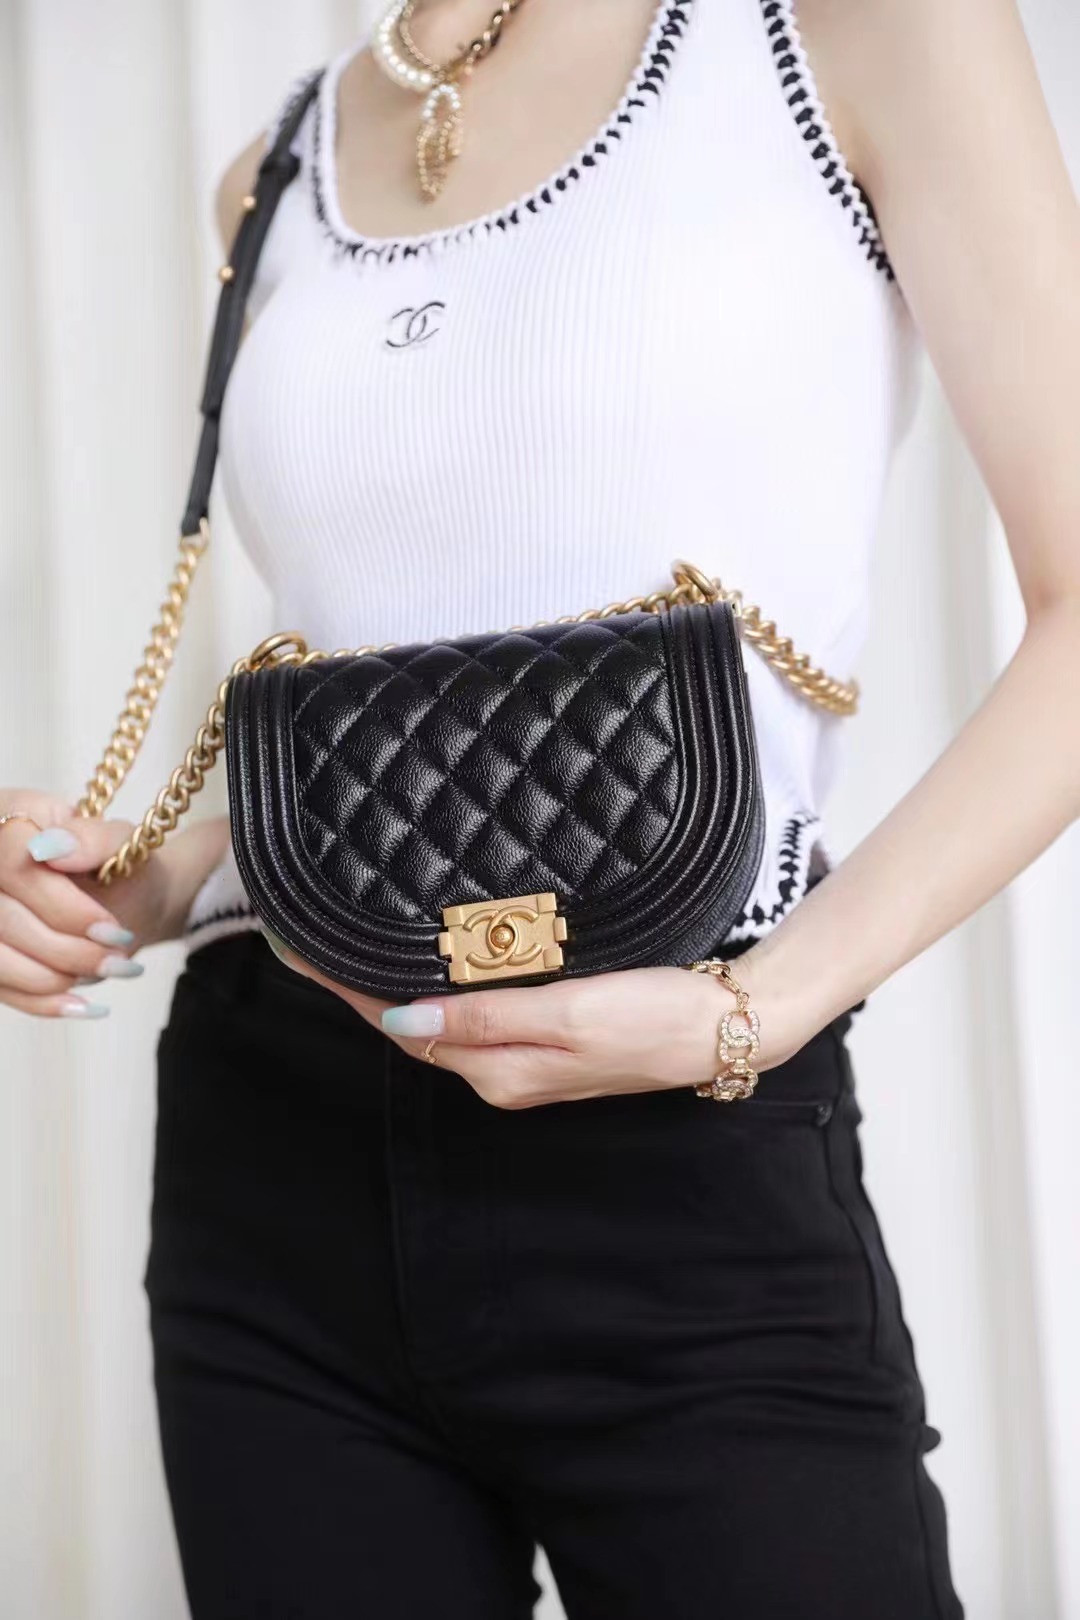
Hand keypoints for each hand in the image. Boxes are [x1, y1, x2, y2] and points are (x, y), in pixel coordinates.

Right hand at [0, 790, 226, 1020]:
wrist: (123, 897)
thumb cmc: (120, 864)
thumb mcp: (124, 842)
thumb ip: (93, 838)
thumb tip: (50, 849)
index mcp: (12, 816)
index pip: (13, 862)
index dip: (61, 905)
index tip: (110, 929)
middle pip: (1, 917)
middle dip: (66, 948)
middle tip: (117, 958)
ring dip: (54, 977)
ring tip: (105, 973)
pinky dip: (42, 1001)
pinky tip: (82, 1006)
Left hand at [262, 929, 820, 1109]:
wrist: (730, 1026)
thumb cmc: (655, 1018)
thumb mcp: (568, 1017)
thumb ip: (486, 1020)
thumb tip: (403, 1024)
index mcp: (499, 1070)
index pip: (401, 1028)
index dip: (348, 990)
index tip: (299, 947)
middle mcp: (502, 1071)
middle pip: (412, 1027)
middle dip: (359, 986)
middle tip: (310, 934)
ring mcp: (526, 1058)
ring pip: (441, 1020)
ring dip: (396, 984)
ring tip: (354, 940)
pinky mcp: (549, 1036)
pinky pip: (475, 1013)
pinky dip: (441, 986)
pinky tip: (434, 957)